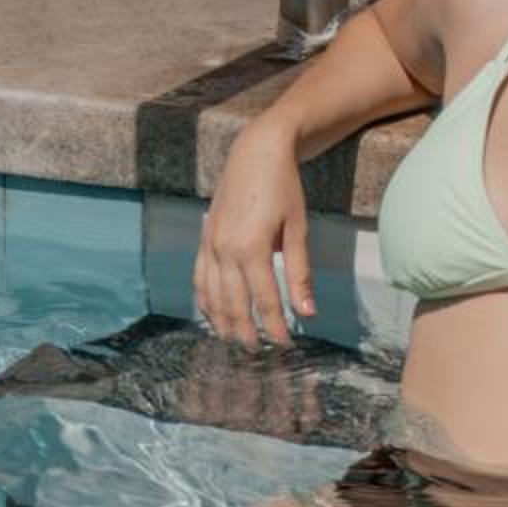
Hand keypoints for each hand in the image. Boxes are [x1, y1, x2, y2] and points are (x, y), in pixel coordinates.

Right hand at [195, 127, 312, 346]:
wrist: (256, 153)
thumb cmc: (284, 189)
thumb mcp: (299, 230)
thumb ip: (300, 273)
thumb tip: (308, 312)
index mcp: (252, 249)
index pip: (264, 301)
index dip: (275, 327)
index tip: (285, 345)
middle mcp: (224, 250)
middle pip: (234, 304)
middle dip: (246, 332)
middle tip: (257, 353)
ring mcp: (209, 244)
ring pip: (211, 296)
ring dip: (222, 322)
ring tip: (235, 341)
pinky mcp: (204, 238)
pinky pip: (199, 278)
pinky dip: (205, 300)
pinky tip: (213, 315)